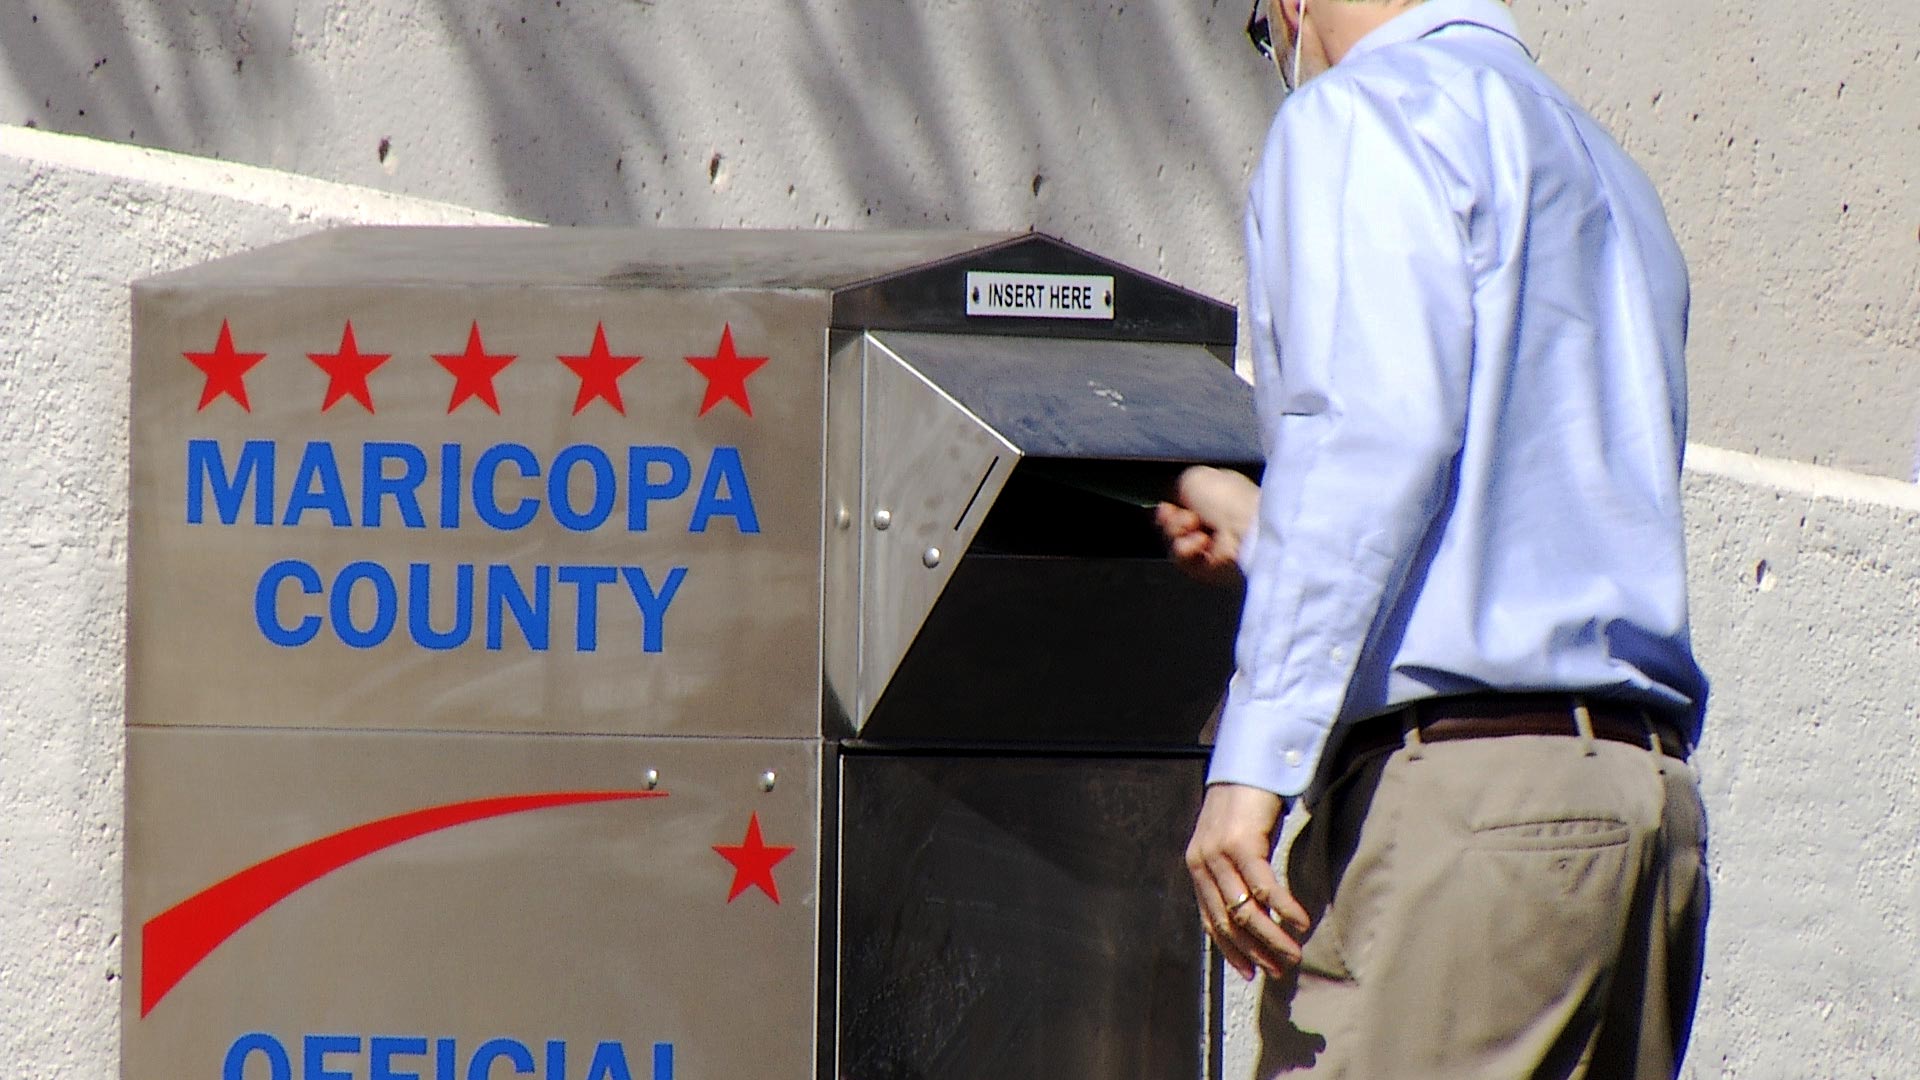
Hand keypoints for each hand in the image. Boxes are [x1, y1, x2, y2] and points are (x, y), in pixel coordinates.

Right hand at [1155, 466, 1258, 584]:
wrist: (1241, 525)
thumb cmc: (1224, 497)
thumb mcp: (1192, 478)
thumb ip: (1177, 489)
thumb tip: (1171, 502)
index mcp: (1217, 498)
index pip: (1184, 507)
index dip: (1169, 508)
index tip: (1166, 506)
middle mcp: (1216, 523)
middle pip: (1174, 527)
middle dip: (1170, 521)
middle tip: (1178, 516)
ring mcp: (1214, 548)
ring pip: (1175, 544)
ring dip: (1177, 533)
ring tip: (1193, 527)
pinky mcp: (1211, 570)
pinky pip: (1183, 562)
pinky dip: (1186, 550)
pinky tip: (1201, 543)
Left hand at [1185, 782, 1311, 981]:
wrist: (1249, 761)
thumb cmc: (1245, 803)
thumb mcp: (1232, 842)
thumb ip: (1235, 874)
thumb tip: (1257, 912)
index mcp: (1197, 867)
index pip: (1211, 922)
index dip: (1232, 951)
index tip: (1252, 973)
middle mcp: (1202, 863)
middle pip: (1229, 923)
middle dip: (1256, 952)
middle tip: (1280, 970)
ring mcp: (1219, 855)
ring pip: (1247, 912)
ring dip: (1273, 938)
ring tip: (1294, 953)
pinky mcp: (1241, 844)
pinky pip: (1264, 888)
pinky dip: (1284, 909)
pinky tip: (1300, 921)